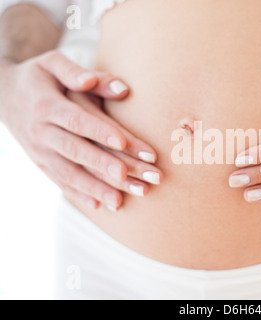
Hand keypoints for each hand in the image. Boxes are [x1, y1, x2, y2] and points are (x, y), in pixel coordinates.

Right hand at [0, 50, 161, 211]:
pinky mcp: (41, 164)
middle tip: (130, 176)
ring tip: (120, 201)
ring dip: (96, 188)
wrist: (3, 94)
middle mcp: (41, 132)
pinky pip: (60, 182)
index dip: (100, 131)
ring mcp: (40, 152)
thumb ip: (80, 72)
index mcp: (47, 105)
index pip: (77, 120)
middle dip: (104, 165)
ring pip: (69, 173)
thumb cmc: (38, 77)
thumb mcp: (53, 64)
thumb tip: (120, 87)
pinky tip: (99, 206)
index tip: (123, 141)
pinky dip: (79, 195)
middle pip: (76, 151)